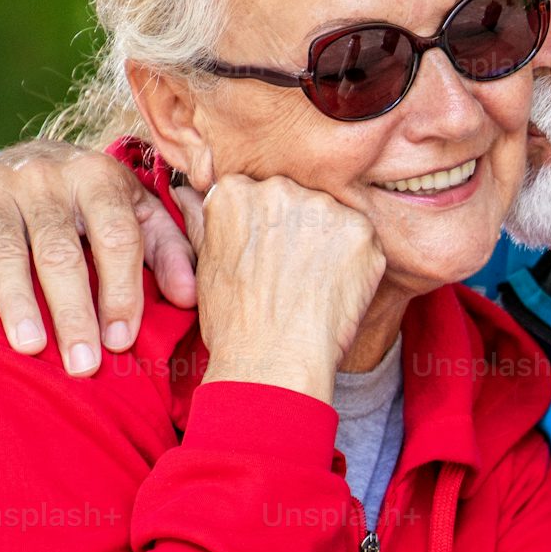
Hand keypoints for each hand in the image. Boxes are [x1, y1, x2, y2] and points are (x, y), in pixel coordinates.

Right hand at [0, 139, 196, 373]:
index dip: (122, 291)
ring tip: (31, 347)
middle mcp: (46, 176)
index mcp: (99, 177)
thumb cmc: (93, 205)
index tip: (121, 341)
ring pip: (7, 250)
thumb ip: (167, 252)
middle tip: (82, 364)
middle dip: (73, 311)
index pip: (117, 237)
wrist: (25, 160)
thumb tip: (188, 298)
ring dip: (19, 302)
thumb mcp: (137, 214)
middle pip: (61, 252)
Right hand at [191, 174, 386, 400]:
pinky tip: (336, 292)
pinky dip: (357, 264)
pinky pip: (363, 240)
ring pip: (331, 217)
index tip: (268, 255)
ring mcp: (322, 207)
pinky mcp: (359, 231)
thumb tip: (188, 196)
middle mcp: (278, 188)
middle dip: (298, 230)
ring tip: (313, 287)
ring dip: (329, 244)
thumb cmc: (234, 325)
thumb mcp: (206, 265)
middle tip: (292, 276)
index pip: (259, 193)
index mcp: (235, 191)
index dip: (267, 227)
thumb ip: (204, 221)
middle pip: (297, 199)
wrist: (272, 363)